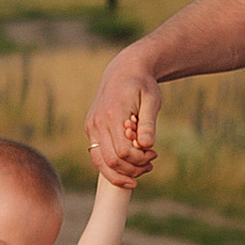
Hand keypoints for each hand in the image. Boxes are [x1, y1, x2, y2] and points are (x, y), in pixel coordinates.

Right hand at [86, 54, 162, 185]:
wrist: (123, 71)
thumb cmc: (142, 85)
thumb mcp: (151, 100)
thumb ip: (148, 124)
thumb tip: (147, 146)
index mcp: (113, 114)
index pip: (123, 151)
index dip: (140, 159)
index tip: (154, 154)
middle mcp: (97, 123)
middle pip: (110, 161)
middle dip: (132, 169)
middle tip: (149, 164)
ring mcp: (91, 127)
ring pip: (100, 162)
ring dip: (120, 173)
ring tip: (140, 169)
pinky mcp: (90, 129)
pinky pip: (97, 155)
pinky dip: (112, 165)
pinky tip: (128, 165)